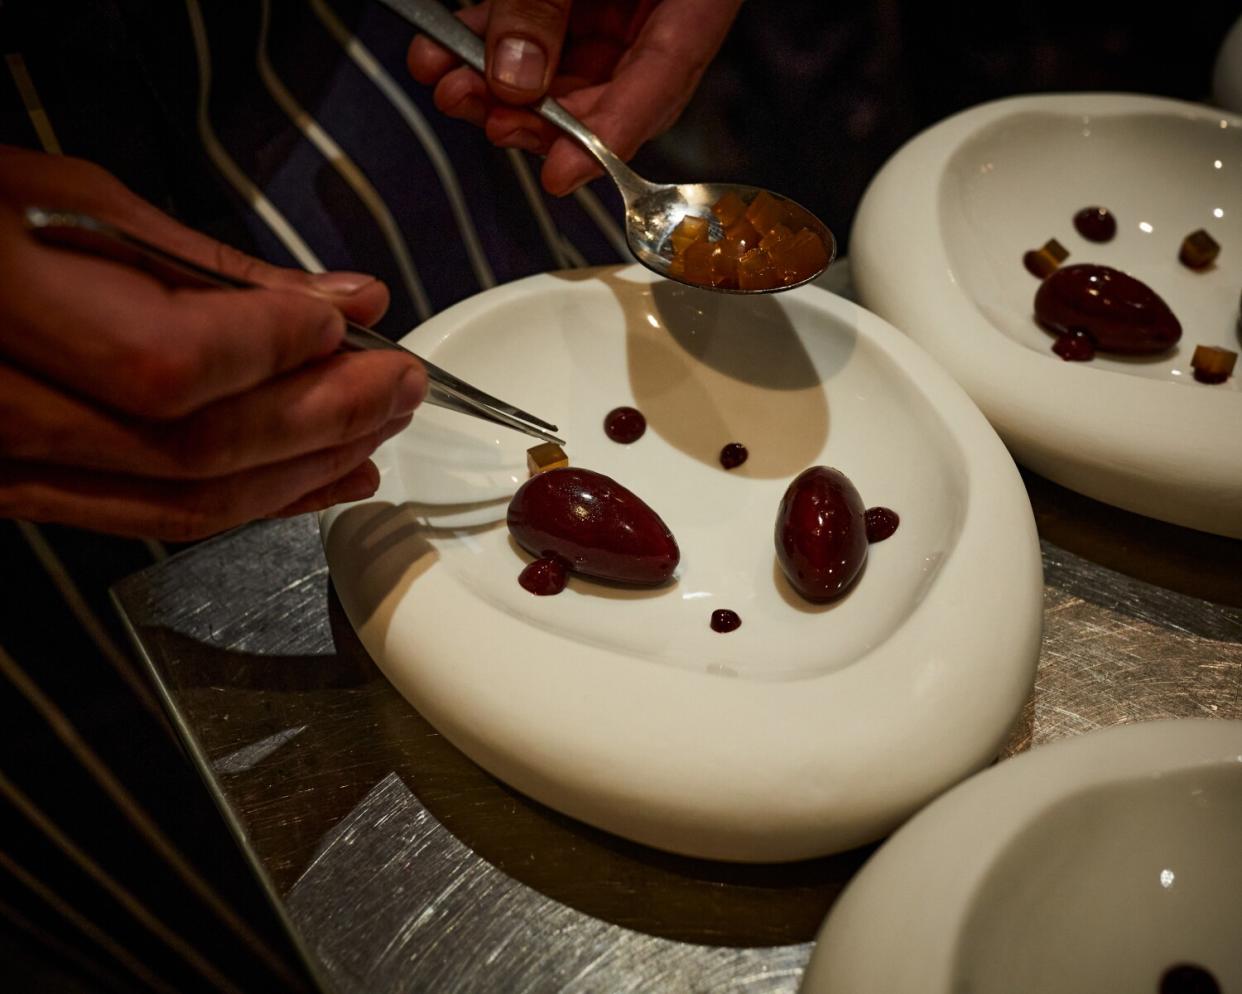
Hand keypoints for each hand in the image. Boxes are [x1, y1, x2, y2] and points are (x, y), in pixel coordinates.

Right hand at [0, 146, 424, 539]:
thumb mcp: (76, 203)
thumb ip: (216, 267)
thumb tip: (344, 300)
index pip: (173, 358)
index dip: (279, 349)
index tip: (352, 326)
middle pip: (199, 446)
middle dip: (327, 417)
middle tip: (401, 384)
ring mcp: (9, 464)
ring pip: (185, 499)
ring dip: (306, 472)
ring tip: (379, 435)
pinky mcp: (29, 491)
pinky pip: (156, 517)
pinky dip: (253, 501)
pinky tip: (318, 479)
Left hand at [407, 0, 741, 195]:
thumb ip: (547, 1)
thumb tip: (515, 72)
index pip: (663, 82)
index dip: (608, 138)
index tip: (562, 176)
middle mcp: (662, 6)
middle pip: (608, 88)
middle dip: (536, 114)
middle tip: (490, 119)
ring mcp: (621, 0)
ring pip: (564, 64)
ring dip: (499, 84)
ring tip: (452, 84)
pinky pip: (537, 25)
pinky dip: (490, 41)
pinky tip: (450, 52)